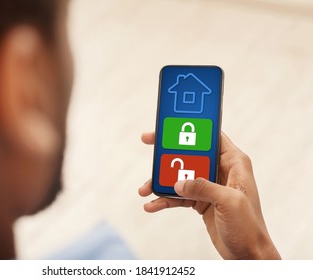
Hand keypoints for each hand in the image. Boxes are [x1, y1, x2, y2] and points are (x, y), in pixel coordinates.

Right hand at [139, 132, 280, 259]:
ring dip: (161, 181)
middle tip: (150, 144)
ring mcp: (208, 186)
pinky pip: (178, 195)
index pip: (211, 136)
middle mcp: (220, 171)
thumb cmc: (249, 226)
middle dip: (168, 153)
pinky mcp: (200, 200)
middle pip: (189, 154)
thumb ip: (204, 188)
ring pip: (180, 175)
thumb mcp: (229, 202)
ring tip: (144, 189)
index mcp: (233, 163)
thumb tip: (179, 183)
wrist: (247, 254)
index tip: (172, 125)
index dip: (192, 127)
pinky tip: (152, 205)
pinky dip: (164, 199)